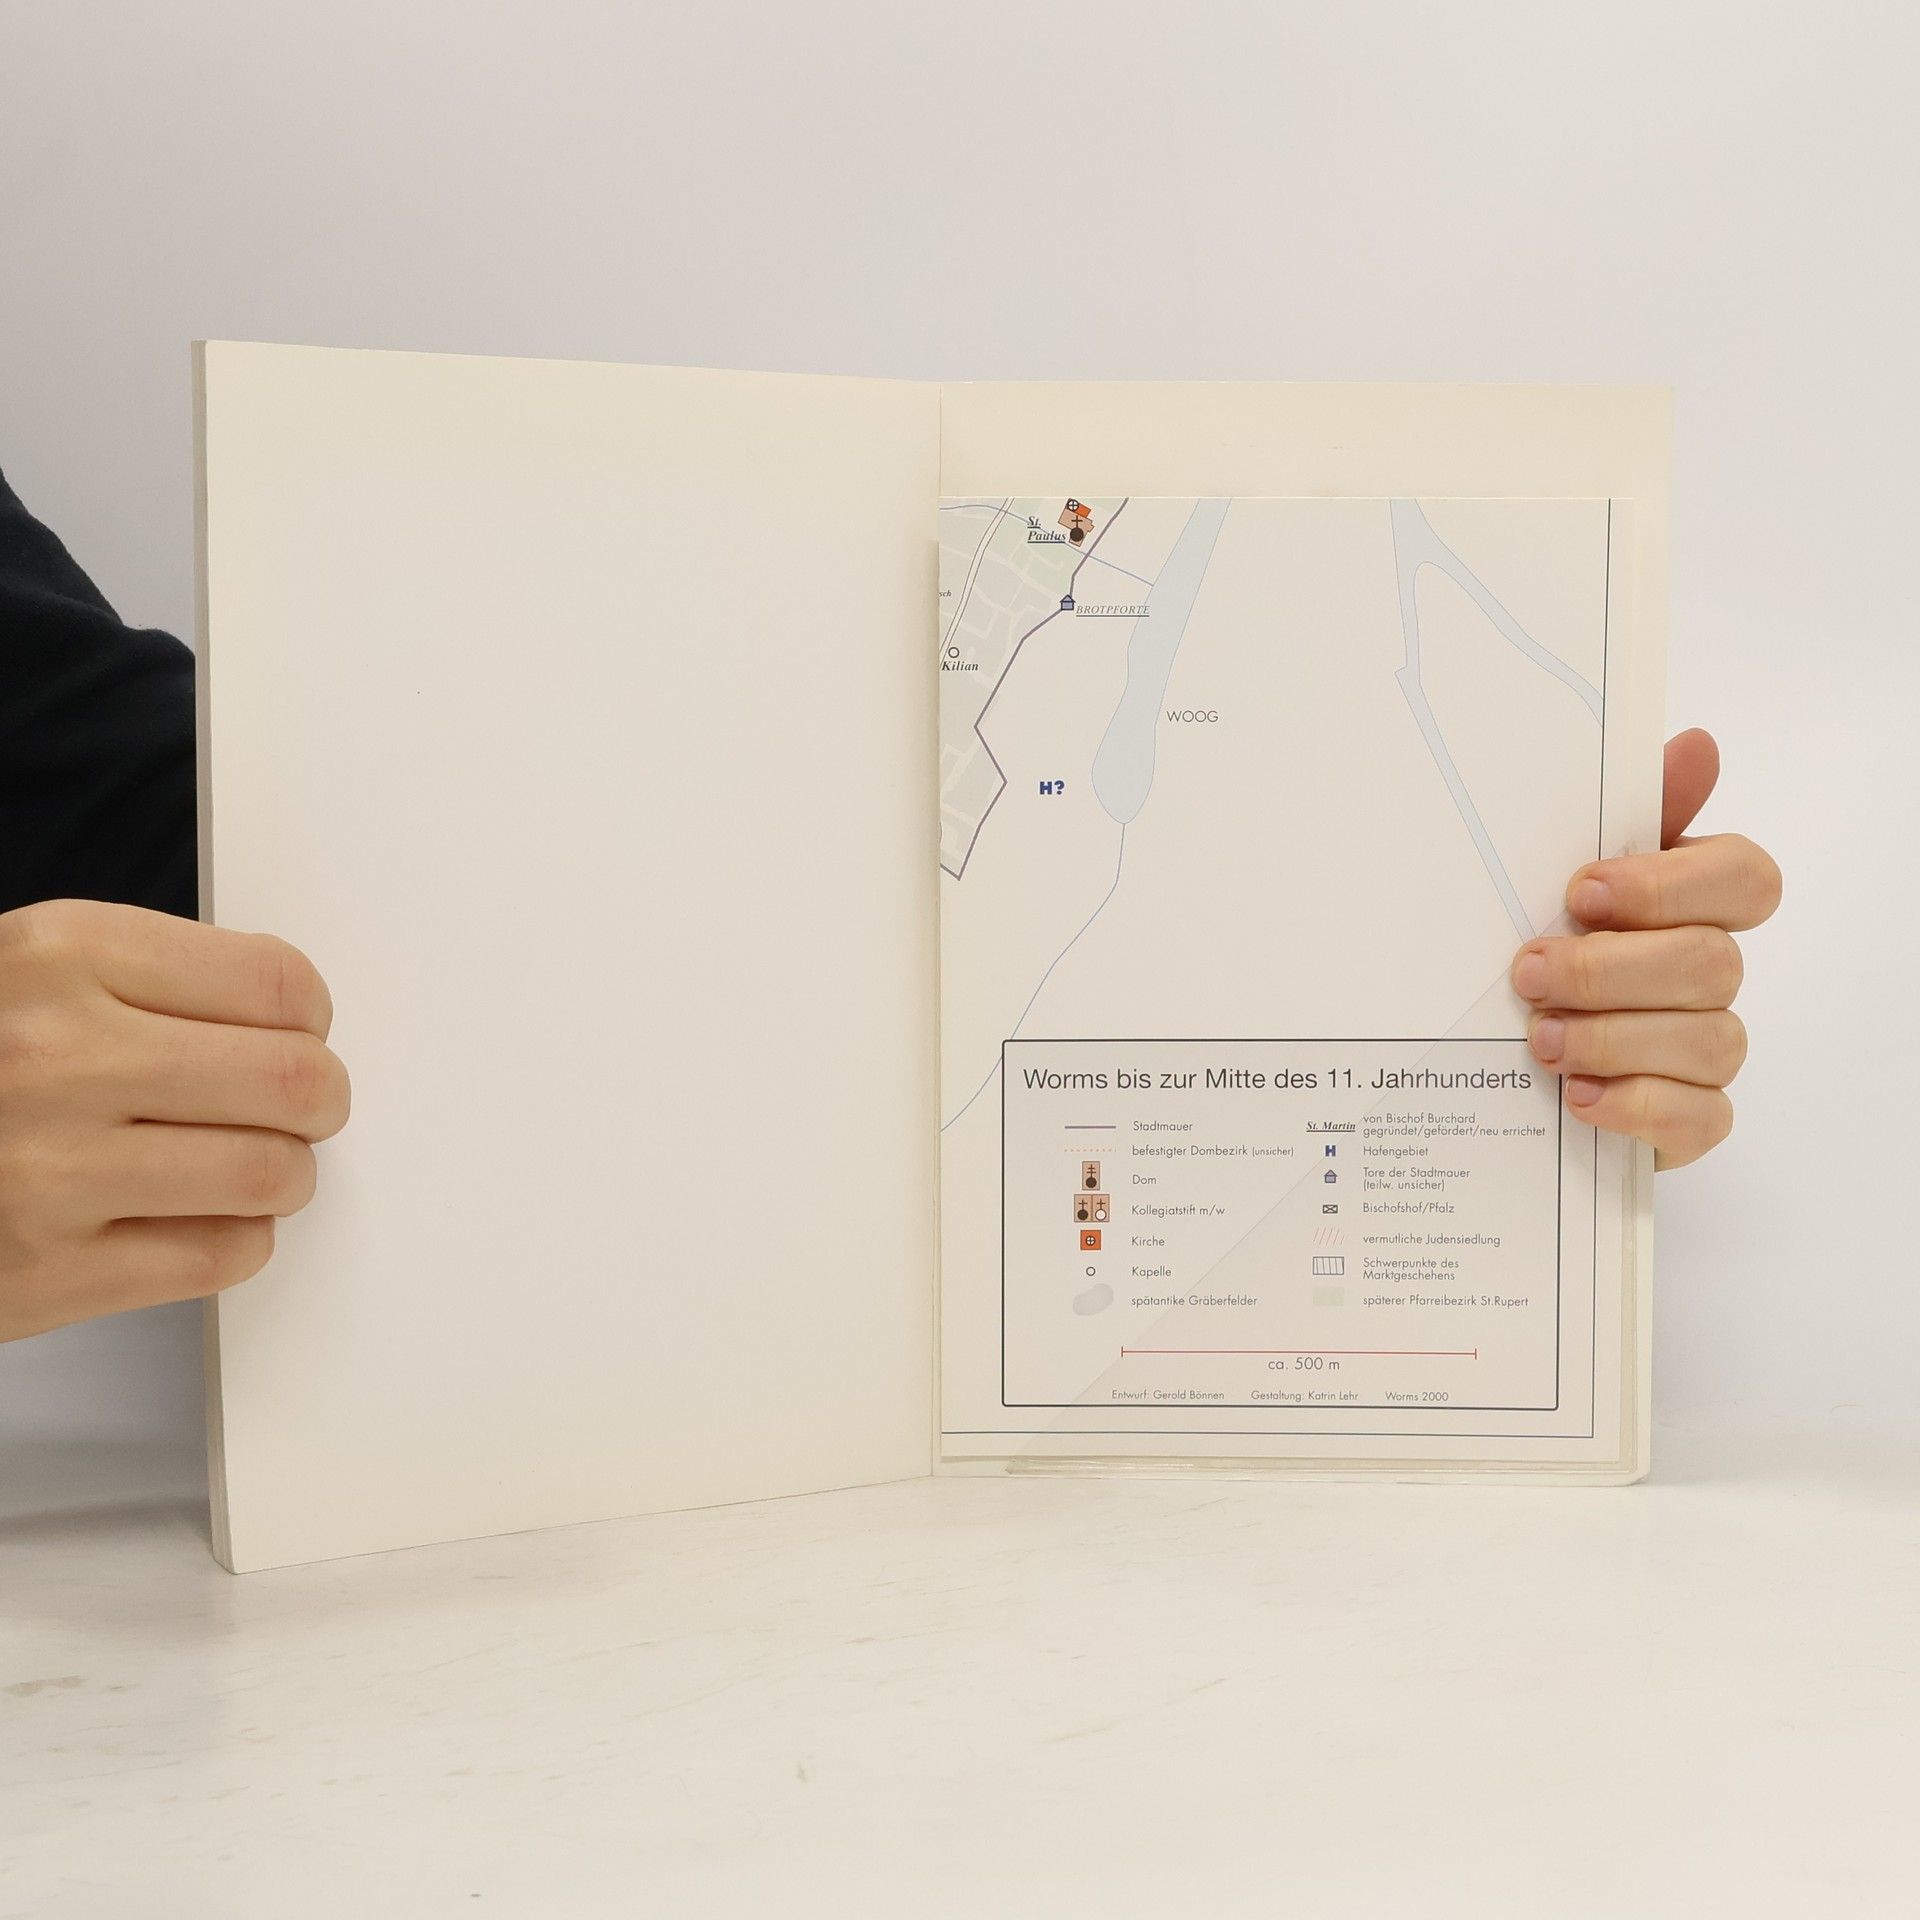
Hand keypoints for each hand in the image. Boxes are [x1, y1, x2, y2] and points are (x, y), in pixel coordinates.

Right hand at [0, 899, 349, 1341]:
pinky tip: (189, 1215)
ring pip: (274, 1175)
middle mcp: (57, 1057)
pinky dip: (234, 1238)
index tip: (295, 1034)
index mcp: (63, 957)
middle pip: (296, 1082)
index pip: (279, 985)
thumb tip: (296, 1016)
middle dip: (317, 1099)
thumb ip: (159, 978)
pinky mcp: (48, 1273)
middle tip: (296, 1107)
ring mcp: (50, 1170)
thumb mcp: (33, 970)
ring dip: (281, 1174)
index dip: (308, 1019)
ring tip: (240, 1163)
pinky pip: (223, 1255)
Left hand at [1511, 729, 1780, 1168]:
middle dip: (1610, 970)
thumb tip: (1696, 745)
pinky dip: (1635, 1105)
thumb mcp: (1550, 878)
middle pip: (1710, 963)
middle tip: (1530, 974)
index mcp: (1689, 904)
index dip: (1671, 885)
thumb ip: (1624, 817)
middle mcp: (1709, 973)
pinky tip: (1577, 1097)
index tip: (1583, 892)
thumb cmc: (1539, 953)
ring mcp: (1706, 1051)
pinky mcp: (1688, 1119)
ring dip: (1613, 1037)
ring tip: (1539, 1041)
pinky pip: (1698, 1116)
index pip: (1744, 878)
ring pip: (1707, 1040)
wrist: (1492, 1064)